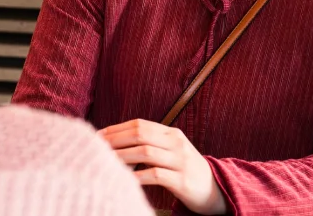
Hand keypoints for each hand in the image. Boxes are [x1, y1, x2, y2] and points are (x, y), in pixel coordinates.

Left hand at [100, 119, 227, 214]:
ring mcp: (180, 161)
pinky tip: (125, 179)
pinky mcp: (182, 180)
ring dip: (122, 156)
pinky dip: (137, 176)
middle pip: (140, 134)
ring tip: (105, 162)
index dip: (117, 129)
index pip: (140, 124)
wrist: (216, 189)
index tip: (97, 135)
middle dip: (115, 140)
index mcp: (172, 133)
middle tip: (96, 147)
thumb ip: (151, 144)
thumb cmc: (185, 171)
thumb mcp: (172, 151)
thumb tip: (117, 142)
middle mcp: (176, 143)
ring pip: (146, 152)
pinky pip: (155, 175)